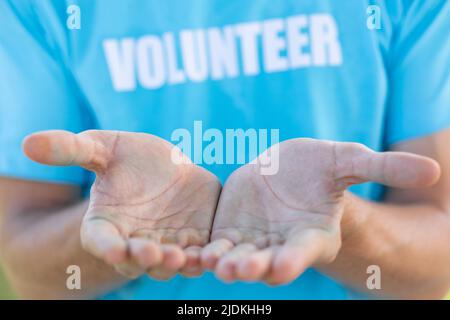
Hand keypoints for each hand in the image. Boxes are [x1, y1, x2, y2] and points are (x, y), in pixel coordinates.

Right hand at [23, 130, 220, 278]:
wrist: (165, 168)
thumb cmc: (128, 158)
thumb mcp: (102, 147)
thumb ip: (72, 148)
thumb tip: (27, 142)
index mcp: (106, 224)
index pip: (101, 240)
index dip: (107, 246)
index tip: (116, 248)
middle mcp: (135, 241)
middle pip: (138, 257)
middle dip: (147, 258)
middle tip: (156, 254)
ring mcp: (167, 244)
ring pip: (171, 262)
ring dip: (178, 264)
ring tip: (188, 259)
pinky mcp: (195, 240)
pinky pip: (201, 254)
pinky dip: (206, 257)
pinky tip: (216, 254)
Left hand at [201, 138, 439, 284]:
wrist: (289, 170)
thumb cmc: (323, 168)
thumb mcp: (349, 160)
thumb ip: (382, 166)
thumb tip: (433, 167)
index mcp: (311, 235)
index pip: (303, 252)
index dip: (293, 260)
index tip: (280, 267)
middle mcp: (280, 245)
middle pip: (265, 260)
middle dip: (252, 266)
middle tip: (237, 270)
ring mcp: (251, 241)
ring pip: (235, 256)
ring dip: (222, 262)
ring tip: (208, 262)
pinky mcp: (228, 231)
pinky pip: (214, 243)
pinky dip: (201, 250)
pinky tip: (185, 251)